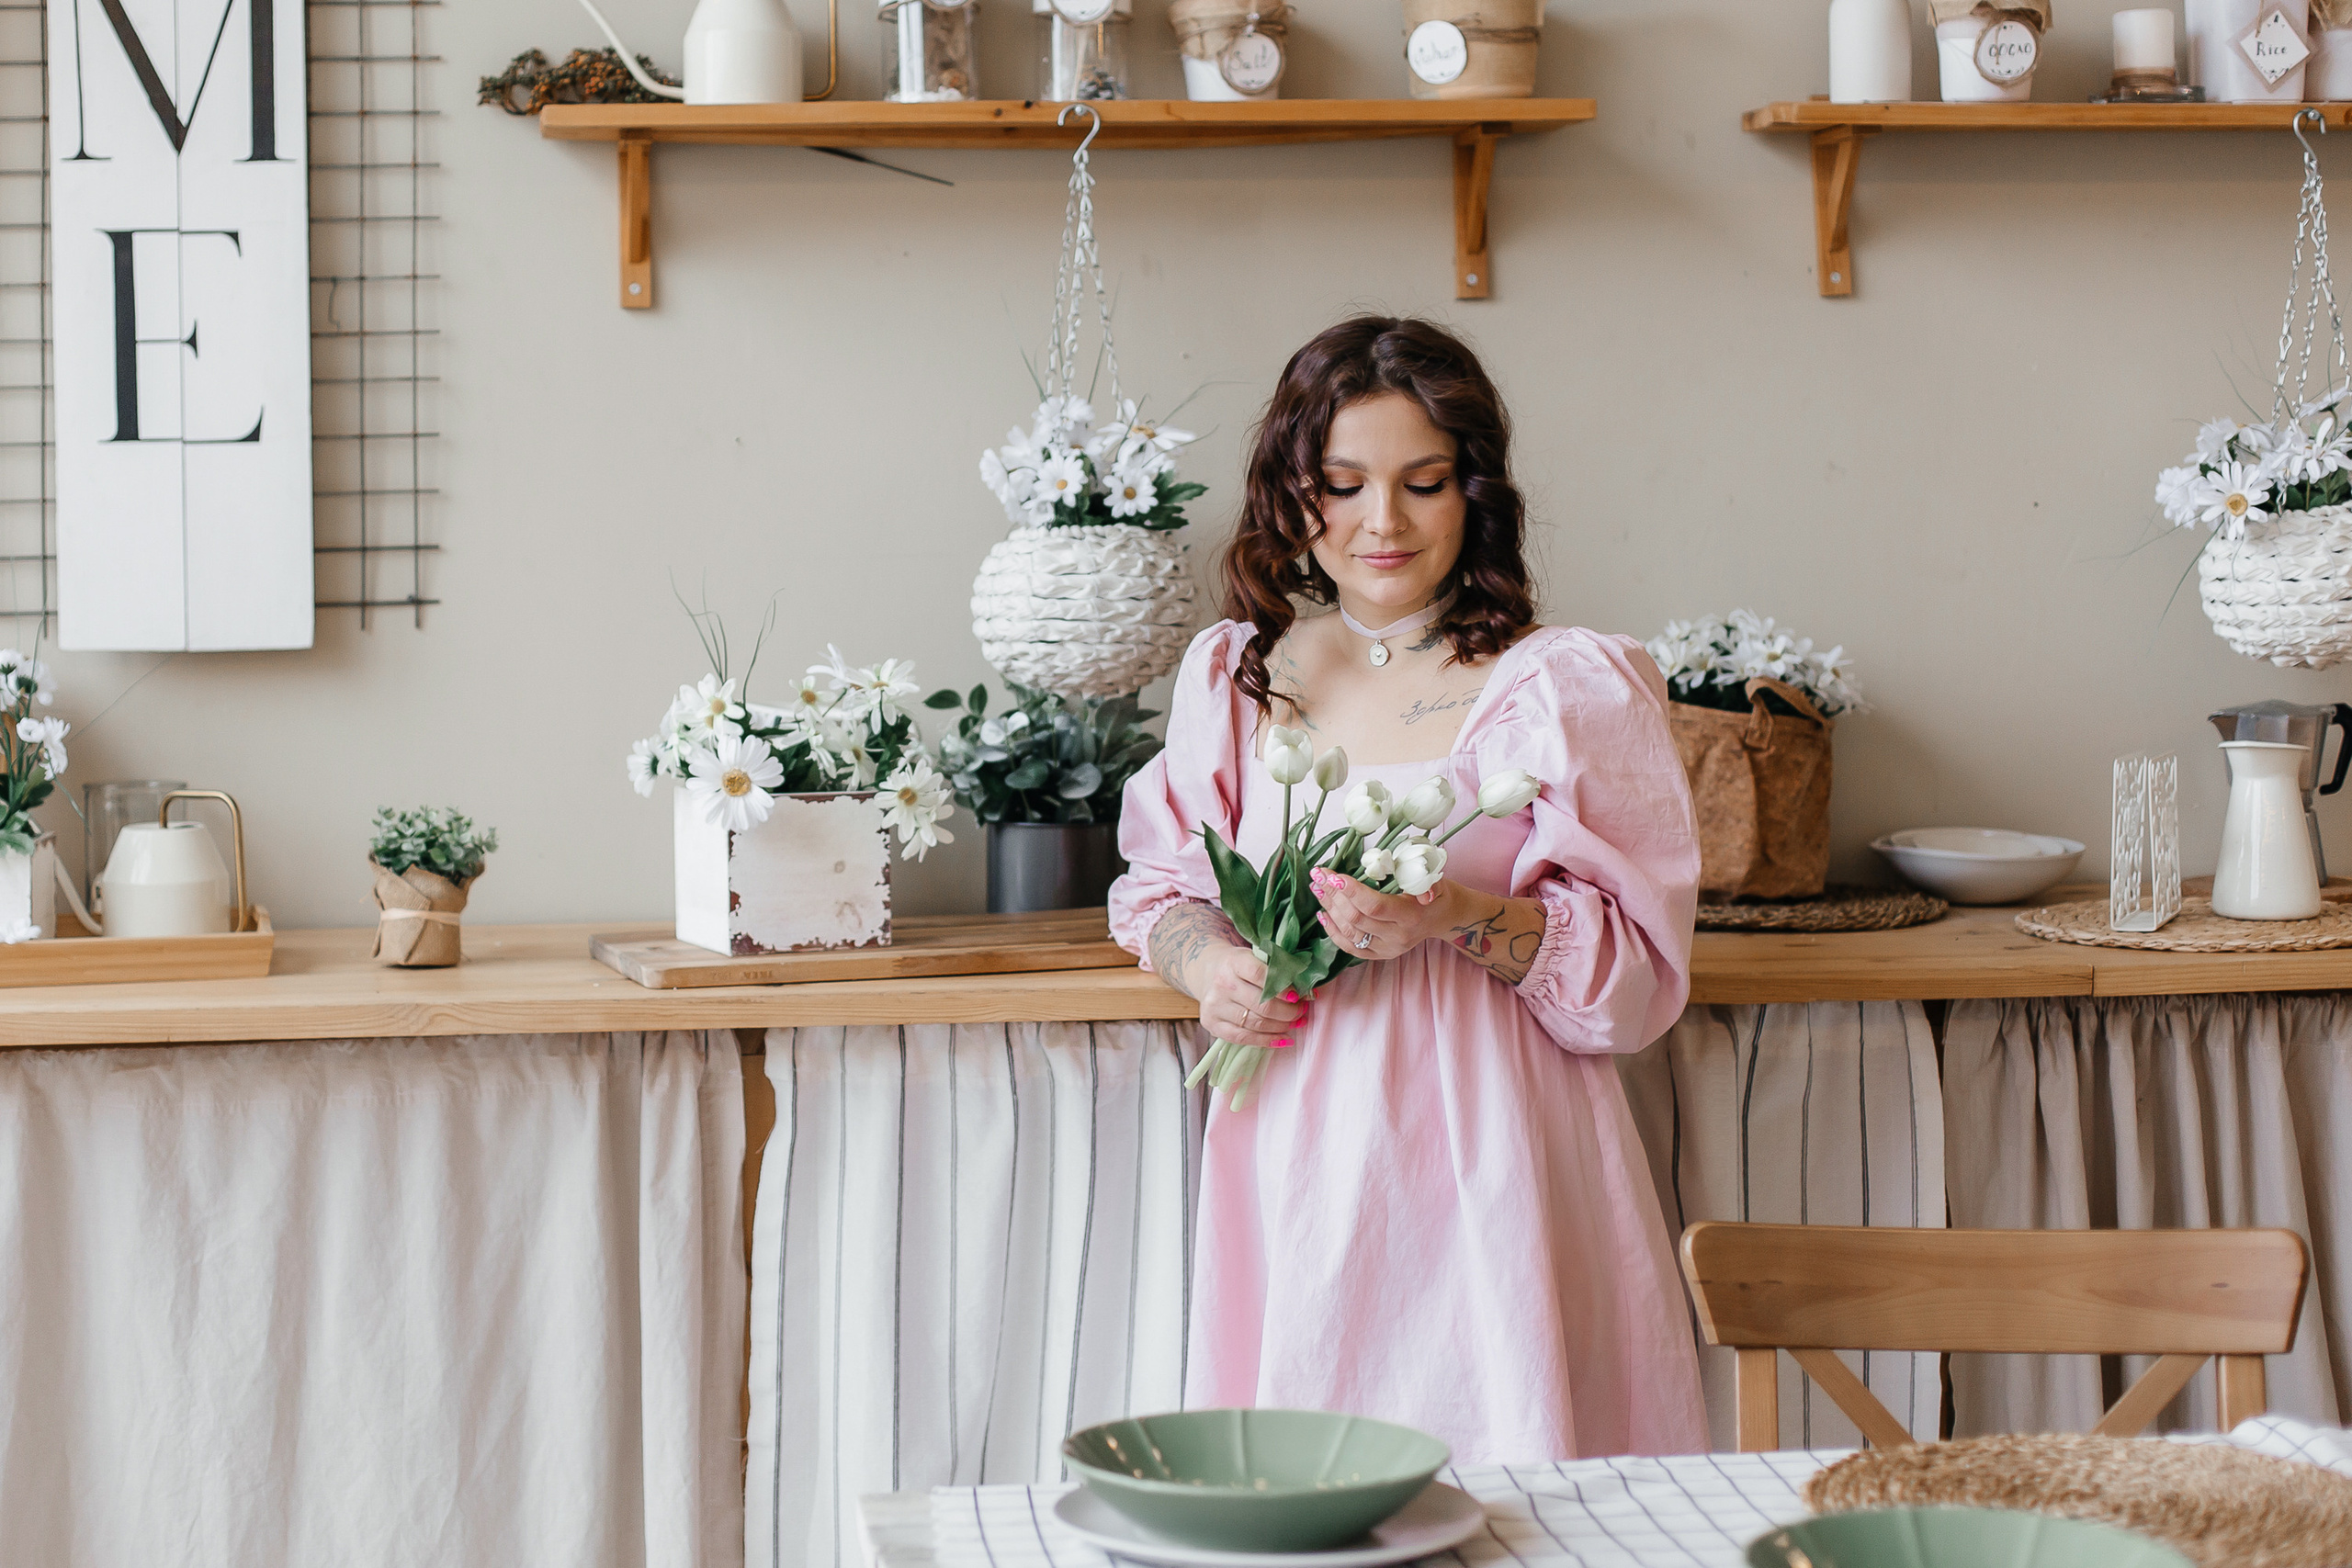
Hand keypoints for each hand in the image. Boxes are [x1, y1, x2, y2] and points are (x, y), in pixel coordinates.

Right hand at [1192, 943, 1306, 1049]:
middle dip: (1288, 1012)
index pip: (1260, 975)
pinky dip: (1267, 1041)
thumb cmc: (1239, 966)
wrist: (1207, 972)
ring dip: (1281, 1026)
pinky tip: (1283, 1039)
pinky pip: (1243, 1038)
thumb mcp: (1254, 957)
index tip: (1298, 996)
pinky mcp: (1212, 1024)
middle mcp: (1222, 984)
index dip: (1283, 988)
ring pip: (1255, 1023)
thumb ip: (1276, 970)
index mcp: (1233, 962)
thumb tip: (1308, 992)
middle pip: (1262, 1004)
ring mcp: (1215, 1006)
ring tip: (1295, 1023)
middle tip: (1302, 1011)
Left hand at [1309, 868, 1456, 961]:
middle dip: (1334, 895)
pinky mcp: (1379, 955)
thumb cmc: (1435, 892)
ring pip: (1350, 933)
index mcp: (1411, 917)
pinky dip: (1333, 931)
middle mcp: (1398, 937)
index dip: (1351, 891)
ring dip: (1330, 909)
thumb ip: (1427, 881)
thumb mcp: (1435, 880)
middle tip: (1319, 874)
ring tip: (1317, 888)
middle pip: (1357, 918)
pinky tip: (1322, 913)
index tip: (1333, 874)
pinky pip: (1350, 947)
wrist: (1441, 916)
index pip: (1375, 906)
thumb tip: (1423, 893)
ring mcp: (1387, 949)